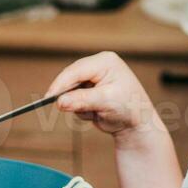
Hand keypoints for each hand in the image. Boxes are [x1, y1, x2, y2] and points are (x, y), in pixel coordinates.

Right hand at [46, 52, 161, 145]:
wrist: (138, 126)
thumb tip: (60, 101)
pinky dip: (81, 110)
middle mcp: (98, 66)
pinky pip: (74, 100)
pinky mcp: (90, 91)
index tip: (49, 97)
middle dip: (71, 96)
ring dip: (78, 105)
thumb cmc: (130, 109)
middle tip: (64, 108)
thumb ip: (81, 100)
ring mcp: (94, 79)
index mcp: (105, 62)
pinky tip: (96, 113)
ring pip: (71, 91)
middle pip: (71, 79)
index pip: (76, 70)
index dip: (61, 83)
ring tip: (95, 112)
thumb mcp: (106, 102)